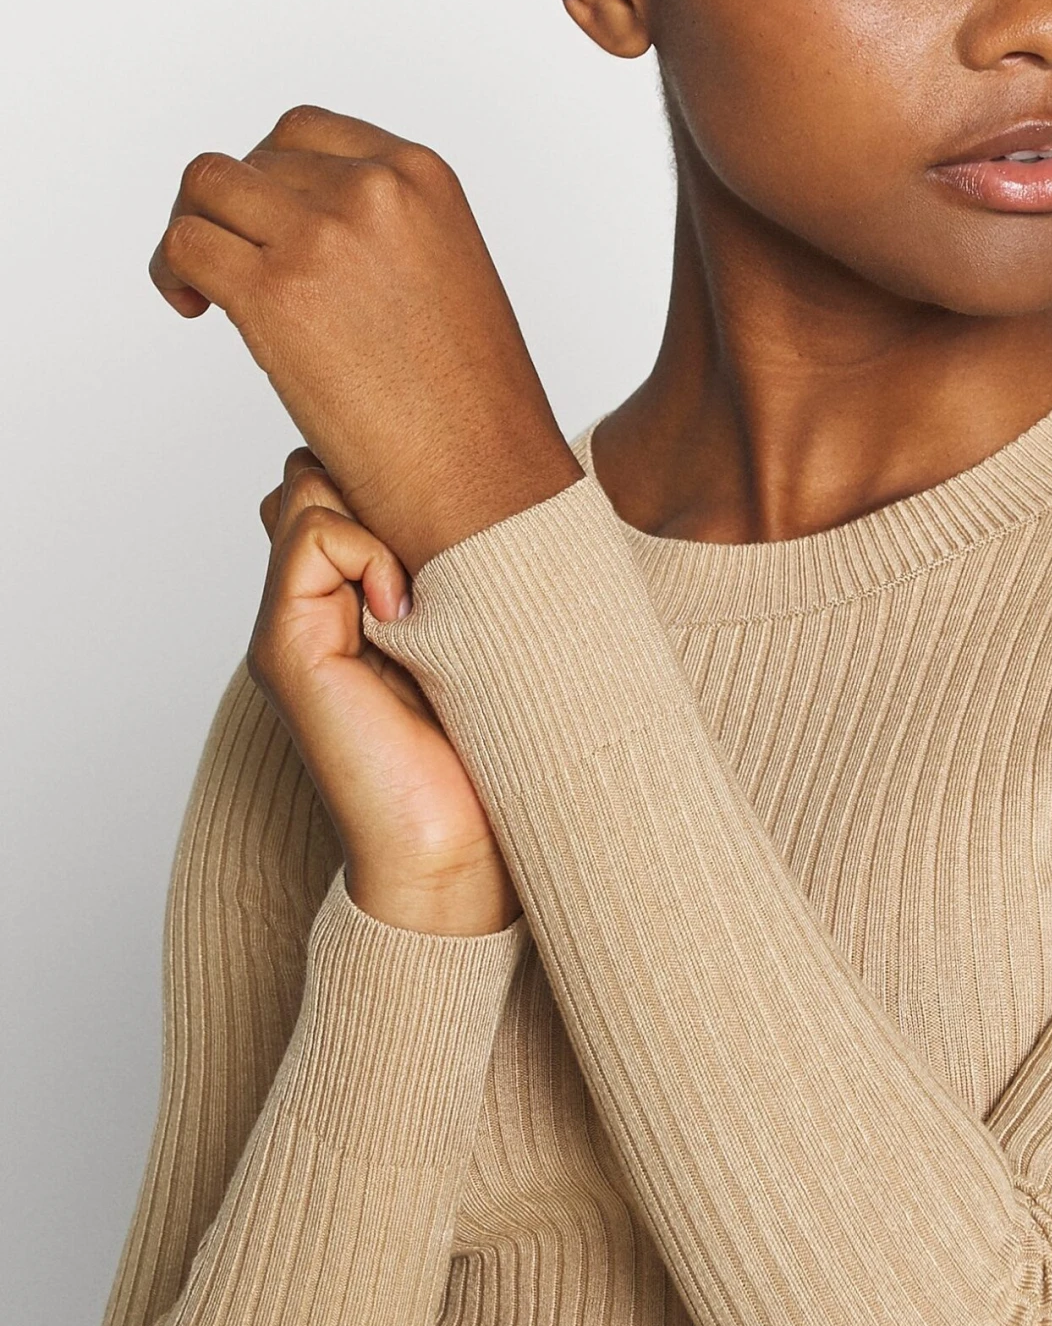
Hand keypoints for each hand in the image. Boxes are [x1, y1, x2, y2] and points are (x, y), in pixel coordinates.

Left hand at [148, 107, 582, 570]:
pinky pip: (184, 245)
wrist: (483, 475)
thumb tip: (299, 239)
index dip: (270, 176)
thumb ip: (384, 234)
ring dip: (191, 227)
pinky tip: (193, 308)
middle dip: (232, 210)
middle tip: (230, 266)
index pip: (307, 134)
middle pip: (253, 160)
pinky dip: (170, 270)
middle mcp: (371, 190)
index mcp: (423, 178)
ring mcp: (320, 236)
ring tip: (200, 286)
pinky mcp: (274, 293)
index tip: (265, 223)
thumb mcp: (448, 275)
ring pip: (206, 186)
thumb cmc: (473, 405)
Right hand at [249, 449, 522, 935]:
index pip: (337, 480)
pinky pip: (310, 538)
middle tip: (438, 537)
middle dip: (375, 477)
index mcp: (352, 601)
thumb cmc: (490, 752)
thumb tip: (484, 491)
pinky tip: (403, 613)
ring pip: (304, 490)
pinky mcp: (287, 648)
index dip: (391, 474)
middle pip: (312, 472)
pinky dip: (363, 551)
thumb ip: (455, 570)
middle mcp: (311, 607)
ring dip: (372, 512)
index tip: (460, 516)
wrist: (461, 853)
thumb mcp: (483, 633)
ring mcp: (291, 627)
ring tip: (421, 586)